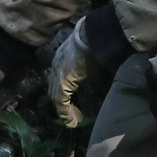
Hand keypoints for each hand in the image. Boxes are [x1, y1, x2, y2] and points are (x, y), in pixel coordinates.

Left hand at [48, 6, 133, 126]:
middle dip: (63, 103)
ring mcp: (58, 73)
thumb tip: (101, 61)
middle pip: (55, 89)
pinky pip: (61, 101)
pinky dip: (66, 113)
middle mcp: (56, 65)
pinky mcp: (63, 82)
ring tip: (74, 120)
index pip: (58, 78)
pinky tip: (72, 121)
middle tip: (73, 114)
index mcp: (62, 56)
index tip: (73, 101)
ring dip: (65, 111)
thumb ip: (91, 58)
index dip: (64, 91)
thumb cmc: (97, 39)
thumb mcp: (90, 50)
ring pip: (57, 97)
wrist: (94, 34)